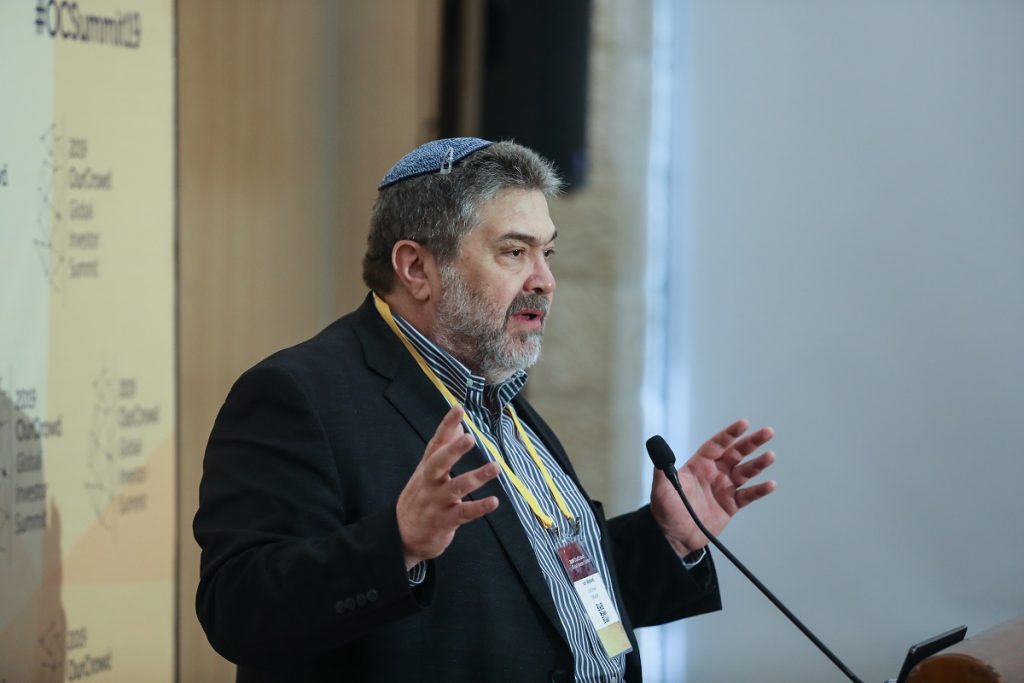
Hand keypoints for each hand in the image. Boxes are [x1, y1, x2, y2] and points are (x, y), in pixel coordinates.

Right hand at [396, 406, 499, 569]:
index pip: (436, 443)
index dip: (446, 426)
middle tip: (470, 438)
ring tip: (495, 467)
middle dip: (453, 450)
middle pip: (439, 463)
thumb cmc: (420, 497)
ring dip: (476, 477)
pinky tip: (494, 502)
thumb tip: (459, 426)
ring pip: (455, 488)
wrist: (401, 536)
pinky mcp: (445, 521)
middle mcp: (429, 483)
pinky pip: (464, 513)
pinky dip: (479, 507)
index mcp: (426, 468)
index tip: (458, 409)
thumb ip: (443, 449)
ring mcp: (436, 502)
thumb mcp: (427, 472)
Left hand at [650, 419, 775, 555]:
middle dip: (751, 442)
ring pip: (745, 472)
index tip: (744, 424)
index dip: (730, 434)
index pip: (717, 445)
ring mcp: (724, 488)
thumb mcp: (661, 489)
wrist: (674, 536)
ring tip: (770, 456)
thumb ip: (662, 469)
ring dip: (758, 464)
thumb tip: (657, 449)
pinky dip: (759, 490)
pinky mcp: (731, 505)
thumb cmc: (666, 511)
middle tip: (767, 432)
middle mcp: (714, 473)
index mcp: (699, 465)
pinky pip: (748, 495)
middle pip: (736, 453)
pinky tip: (770, 484)